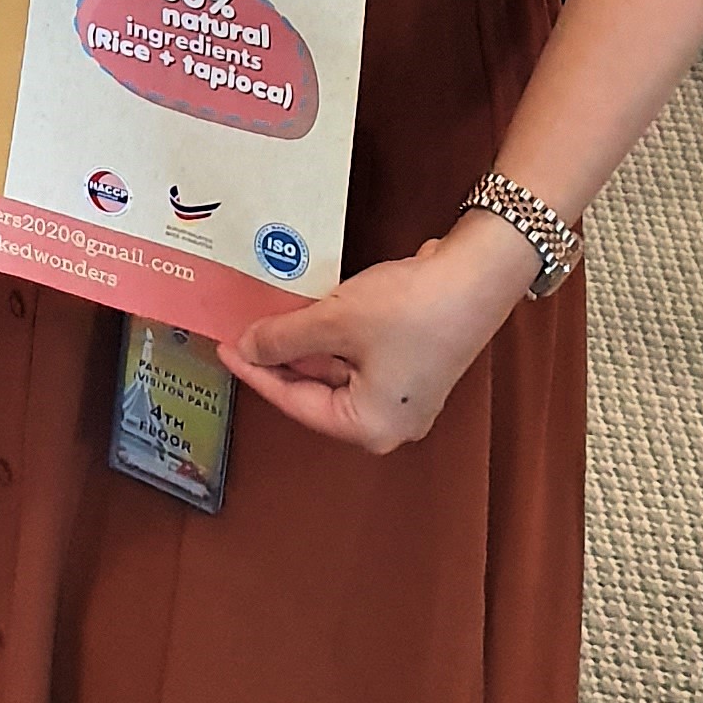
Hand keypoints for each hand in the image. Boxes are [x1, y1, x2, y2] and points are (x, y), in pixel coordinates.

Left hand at [225, 220, 535, 452]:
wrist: (477, 276)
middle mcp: (389, 421)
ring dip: (306, 344)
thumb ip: (284, 339)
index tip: (225, 349)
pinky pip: (359, 356)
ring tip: (269, 316)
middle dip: (281, 358)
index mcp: (369, 426)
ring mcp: (404, 393)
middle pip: (317, 391)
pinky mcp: (414, 363)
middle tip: (243, 330)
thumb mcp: (335, 322)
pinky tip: (311, 309)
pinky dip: (333, 336)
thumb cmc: (411, 309)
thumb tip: (248, 348)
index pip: (296, 404)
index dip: (256, 373)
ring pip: (338, 371)